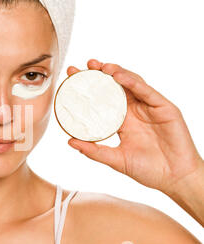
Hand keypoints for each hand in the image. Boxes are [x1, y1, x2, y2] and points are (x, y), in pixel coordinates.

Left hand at [66, 59, 202, 195]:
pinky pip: (146, 91)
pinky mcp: (164, 107)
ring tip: (101, 67)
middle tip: (84, 65)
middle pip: (115, 86)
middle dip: (100, 73)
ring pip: (131, 83)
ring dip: (116, 72)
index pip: (102, 99)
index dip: (88, 87)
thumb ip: (94, 151)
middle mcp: (134, 110)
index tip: (72, 77)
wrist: (174, 178)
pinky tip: (120, 77)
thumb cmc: (147, 170)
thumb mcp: (115, 159)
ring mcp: (149, 107)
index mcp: (122, 120)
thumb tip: (70, 141)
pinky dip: (133, 82)